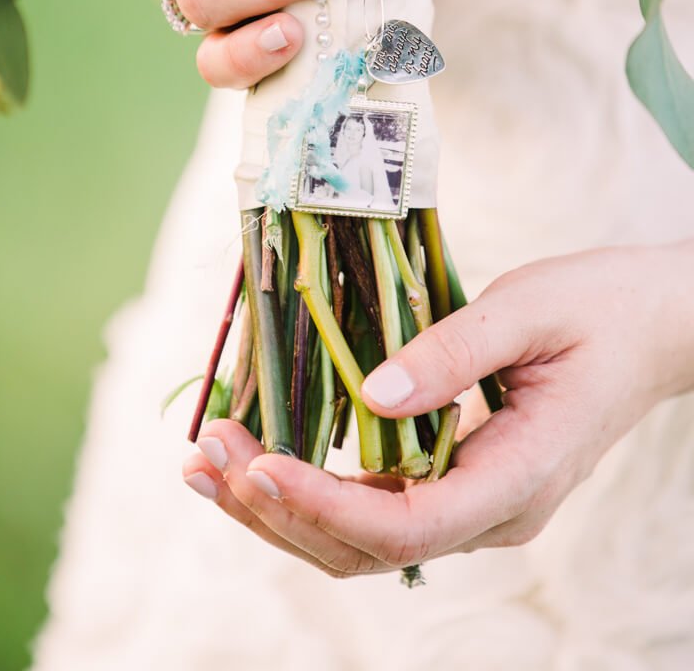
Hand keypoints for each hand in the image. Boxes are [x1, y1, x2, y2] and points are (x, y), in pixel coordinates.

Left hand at [181, 242, 693, 576]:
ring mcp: (473, 502)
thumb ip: (455, 352)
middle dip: (278, 510)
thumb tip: (371, 394)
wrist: (652, 325)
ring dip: (279, 508)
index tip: (259, 464)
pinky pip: (374, 503)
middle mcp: (492, 511)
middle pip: (367, 547)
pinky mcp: (455, 478)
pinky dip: (310, 488)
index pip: (408, 523)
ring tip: (206, 461)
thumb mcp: (529, 309)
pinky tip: (259, 455)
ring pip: (361, 537)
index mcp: (520, 478)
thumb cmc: (600, 307)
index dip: (325, 505)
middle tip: (206, 454)